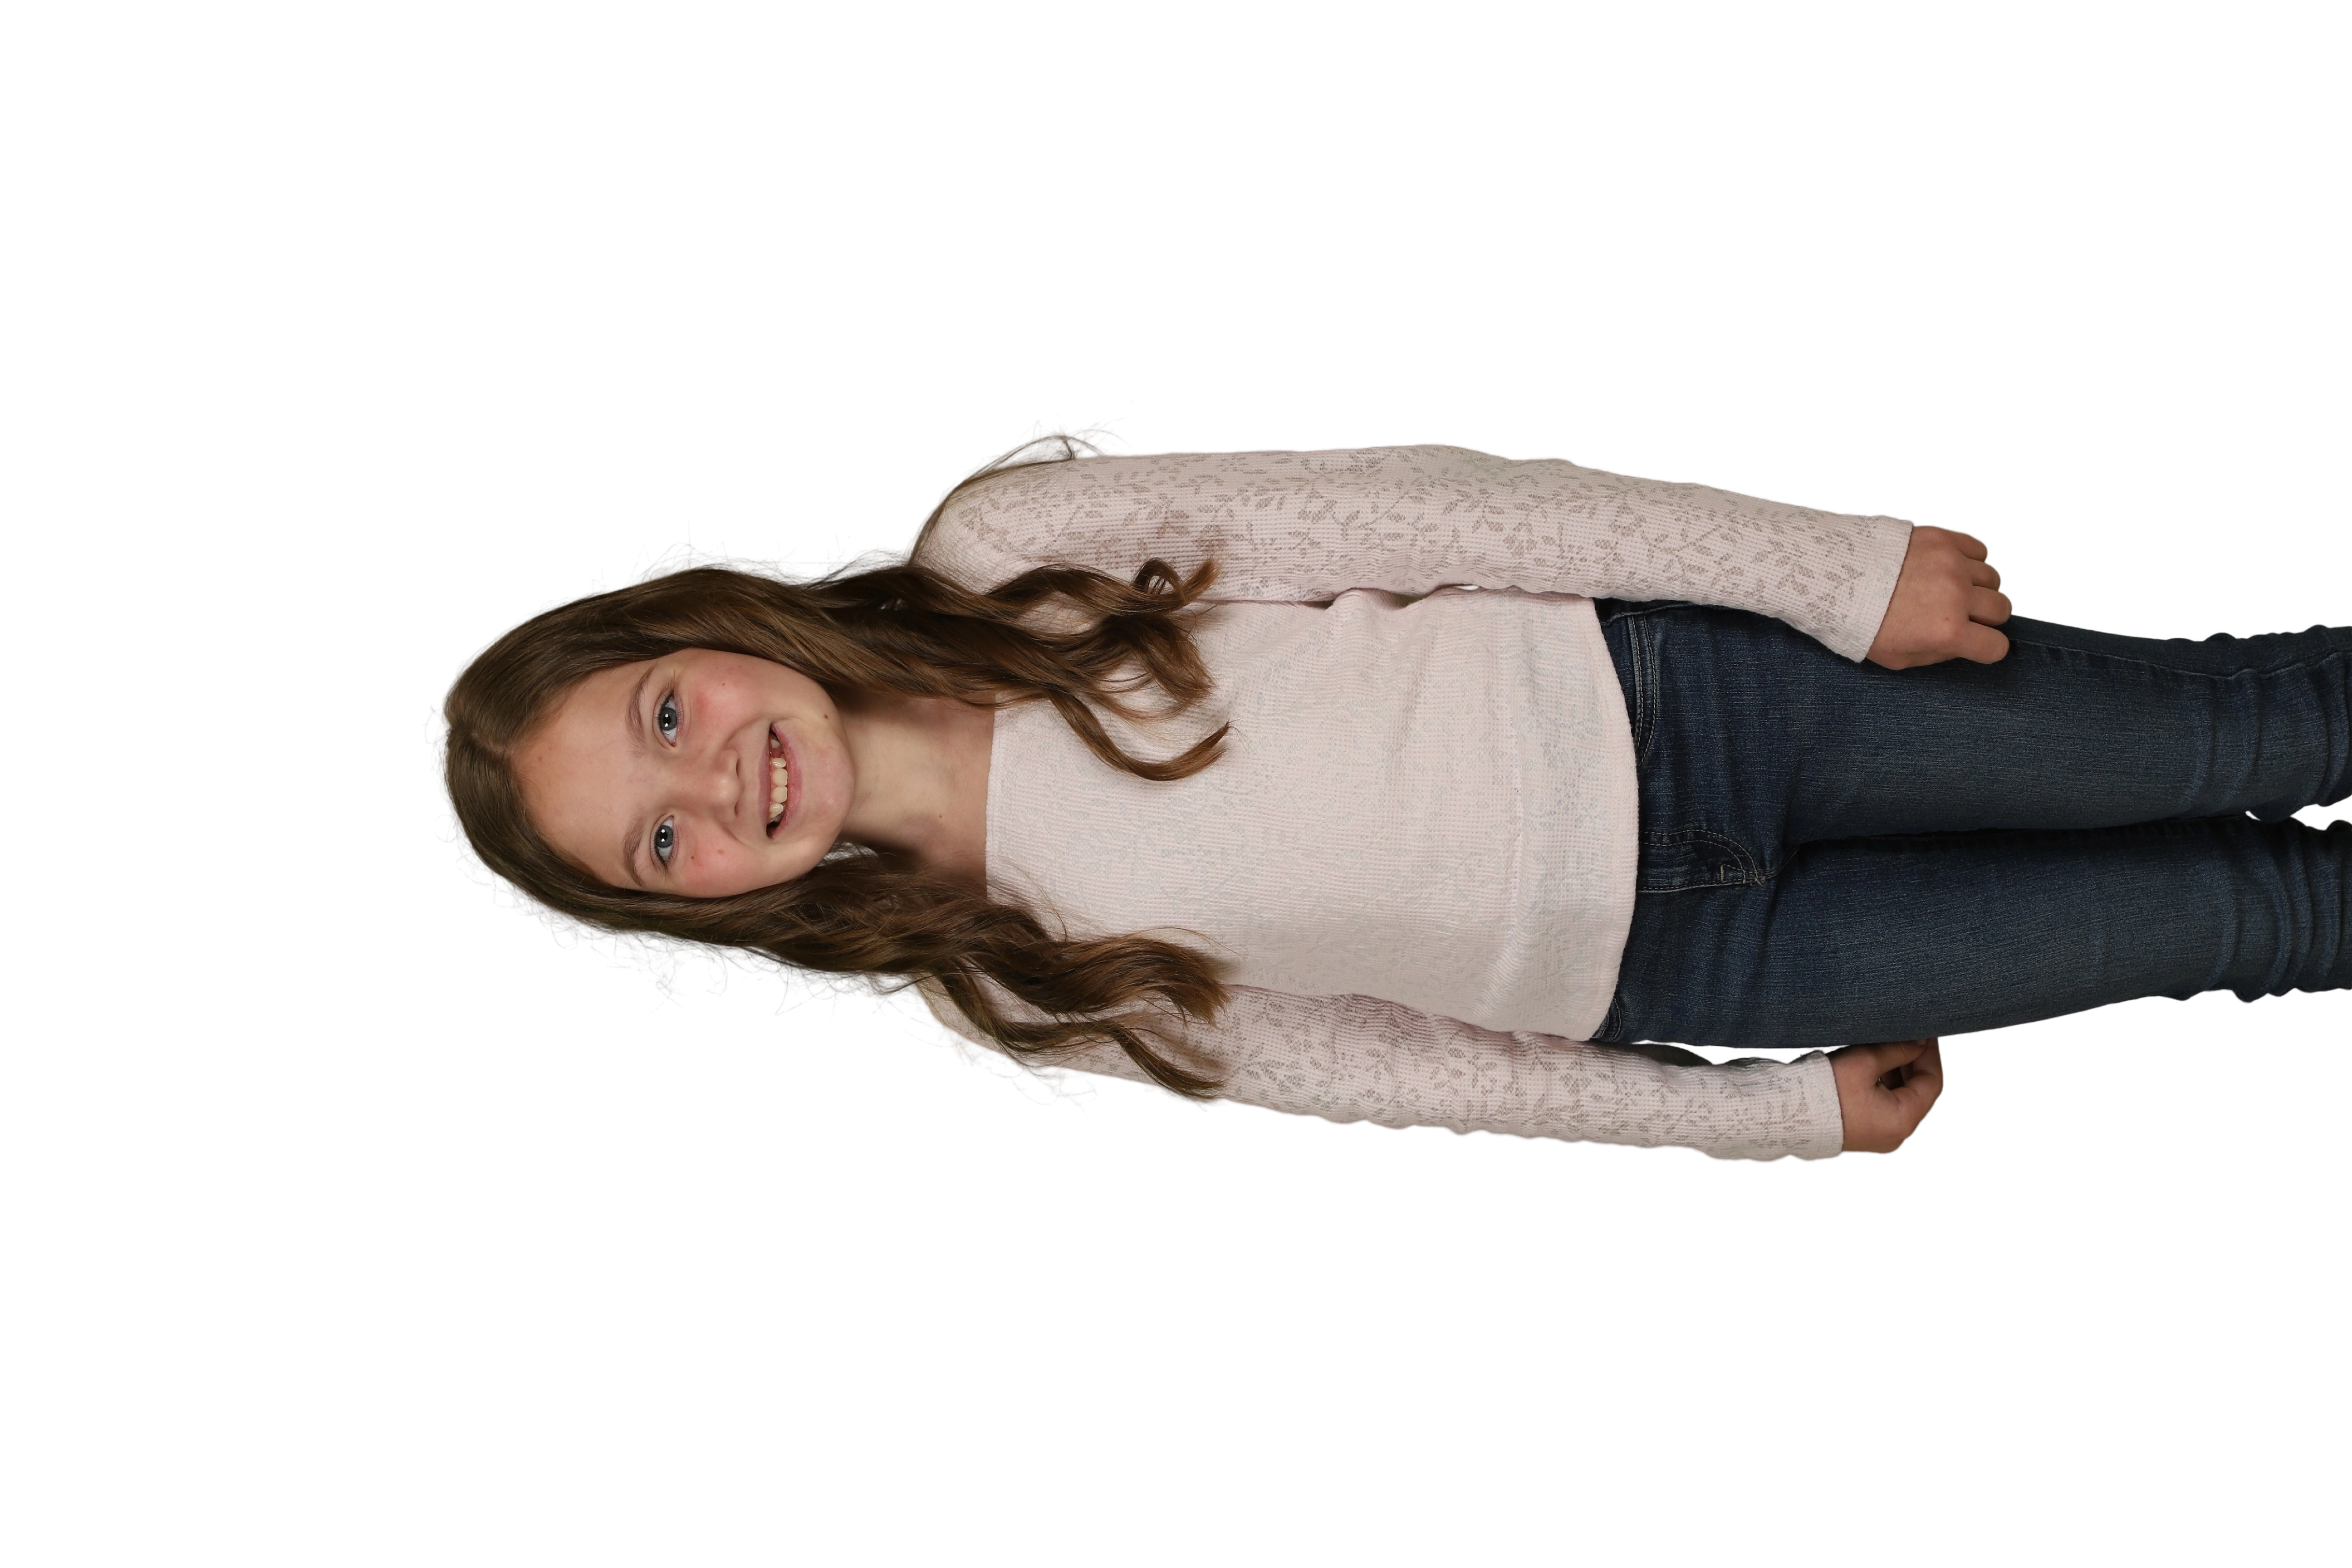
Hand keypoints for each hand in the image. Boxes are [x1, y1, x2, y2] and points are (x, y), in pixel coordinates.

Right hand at [1829, 1038, 1946, 1155]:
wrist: (1785, 1114)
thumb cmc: (1823, 1090)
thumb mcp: (1864, 1062)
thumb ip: (1897, 1050)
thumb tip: (1919, 1040)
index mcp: (1901, 1121)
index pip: (1931, 1082)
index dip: (1930, 1054)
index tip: (1927, 1031)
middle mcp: (1896, 1135)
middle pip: (1918, 1093)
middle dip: (1914, 1062)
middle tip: (1910, 1035)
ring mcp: (1880, 1137)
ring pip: (1901, 1099)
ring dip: (1899, 1073)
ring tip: (1891, 1046)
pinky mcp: (1865, 1134)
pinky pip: (1885, 1107)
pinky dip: (1885, 1086)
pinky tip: (1877, 1064)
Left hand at [1866, 521, 2013, 669]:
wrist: (1832, 577)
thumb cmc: (1859, 621)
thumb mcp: (1896, 658)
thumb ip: (1937, 655)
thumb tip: (1962, 645)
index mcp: (1946, 631)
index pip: (1996, 646)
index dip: (1986, 648)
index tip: (1976, 642)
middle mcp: (1955, 595)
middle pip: (2001, 608)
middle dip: (1985, 617)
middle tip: (1963, 614)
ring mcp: (1951, 563)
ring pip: (1993, 577)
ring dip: (1978, 586)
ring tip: (1953, 588)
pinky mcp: (1942, 538)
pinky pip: (1979, 548)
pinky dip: (1971, 559)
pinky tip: (1951, 567)